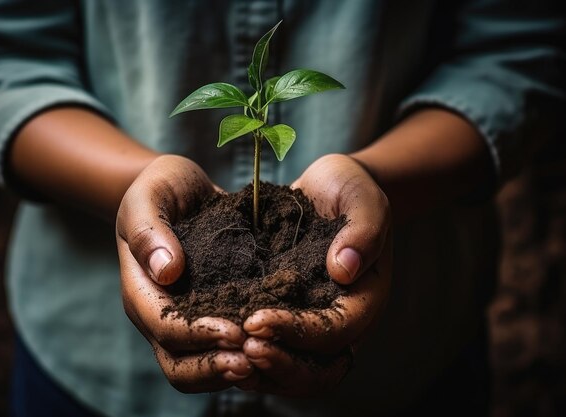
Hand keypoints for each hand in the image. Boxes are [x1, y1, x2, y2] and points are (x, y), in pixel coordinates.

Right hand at [116, 155, 255, 391]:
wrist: (181, 188)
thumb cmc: (161, 188)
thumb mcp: (149, 196)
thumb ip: (149, 230)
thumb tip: (166, 270)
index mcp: (142, 289)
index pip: (163, 326)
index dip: (196, 334)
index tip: (233, 331)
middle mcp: (161, 312)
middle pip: (176, 362)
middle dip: (212, 367)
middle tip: (252, 362)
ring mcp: (185, 318)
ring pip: (197, 367)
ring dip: (227, 371)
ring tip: (263, 363)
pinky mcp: (209, 314)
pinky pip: (221, 349)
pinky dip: (241, 356)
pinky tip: (271, 349)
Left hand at [241, 153, 391, 395]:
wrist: (327, 189)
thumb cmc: (348, 191)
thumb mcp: (362, 199)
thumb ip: (363, 231)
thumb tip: (343, 269)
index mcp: (363, 300)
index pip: (335, 333)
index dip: (298, 333)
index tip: (257, 320)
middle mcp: (339, 322)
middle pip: (317, 372)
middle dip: (280, 365)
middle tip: (242, 348)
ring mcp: (313, 324)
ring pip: (293, 372)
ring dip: (262, 370)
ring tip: (226, 353)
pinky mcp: (289, 317)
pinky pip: (273, 352)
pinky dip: (250, 357)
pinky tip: (220, 345)